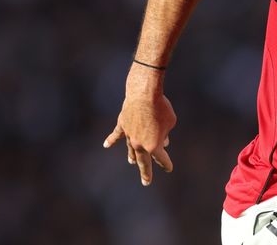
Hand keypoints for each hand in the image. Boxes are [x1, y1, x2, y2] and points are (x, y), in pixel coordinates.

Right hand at [103, 64, 175, 185]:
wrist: (144, 95)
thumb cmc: (162, 108)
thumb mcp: (170, 122)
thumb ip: (166, 133)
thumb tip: (163, 140)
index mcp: (153, 146)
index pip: (161, 159)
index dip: (166, 164)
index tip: (169, 169)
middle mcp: (139, 144)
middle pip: (143, 161)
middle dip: (146, 172)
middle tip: (146, 182)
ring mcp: (129, 135)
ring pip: (130, 149)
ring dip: (132, 156)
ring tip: (131, 162)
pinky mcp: (122, 124)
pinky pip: (117, 134)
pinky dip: (111, 139)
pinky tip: (106, 145)